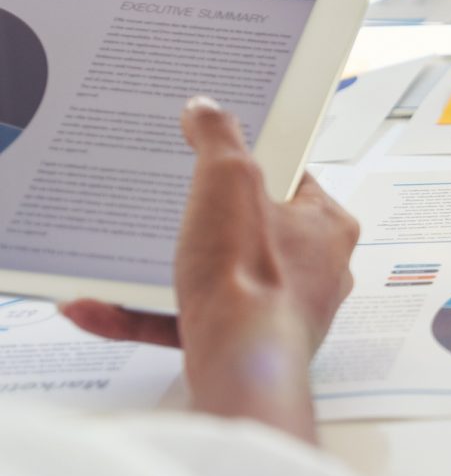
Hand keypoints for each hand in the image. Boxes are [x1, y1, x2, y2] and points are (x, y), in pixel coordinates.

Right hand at [62, 97, 359, 441]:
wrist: (239, 366)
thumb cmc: (249, 277)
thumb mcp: (229, 179)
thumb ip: (218, 138)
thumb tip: (208, 109)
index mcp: (328, 227)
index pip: (293, 182)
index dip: (252, 169)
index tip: (215, 163)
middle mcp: (317, 272)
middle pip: (255, 232)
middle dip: (208, 223)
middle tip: (171, 210)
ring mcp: (283, 313)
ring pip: (219, 281)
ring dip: (168, 271)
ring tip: (126, 256)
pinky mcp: (246, 347)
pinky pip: (189, 323)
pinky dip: (146, 313)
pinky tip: (98, 305)